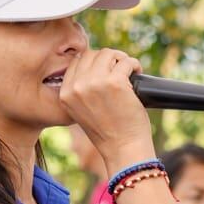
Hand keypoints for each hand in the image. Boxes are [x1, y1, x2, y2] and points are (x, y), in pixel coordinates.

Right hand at [58, 48, 153, 171]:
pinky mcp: (115, 83)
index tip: (107, 69)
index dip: (94, 62)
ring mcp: (95, 83)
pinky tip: (137, 72)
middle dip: (108, 59)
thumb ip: (81, 89)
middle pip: (92, 54)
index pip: (76, 62)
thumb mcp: (82, 111)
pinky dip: (134, 65)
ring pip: (108, 54)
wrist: (123, 149)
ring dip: (121, 59)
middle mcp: (77, 87)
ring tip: (129, 70)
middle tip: (121, 70)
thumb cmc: (108, 133)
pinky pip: (126, 61)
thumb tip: (93, 64)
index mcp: (65, 94)